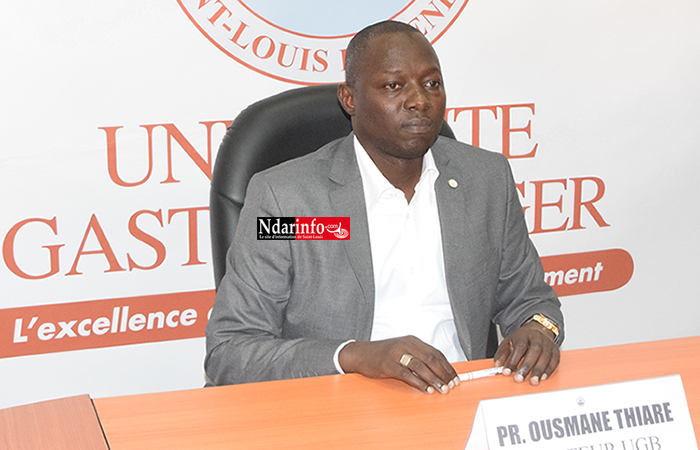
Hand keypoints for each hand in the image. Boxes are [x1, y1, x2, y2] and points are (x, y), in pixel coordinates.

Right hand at [338, 336, 459, 393]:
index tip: (455, 377)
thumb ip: (418, 357)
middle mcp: (406, 344)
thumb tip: (438, 371)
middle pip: (431, 359)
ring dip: (434, 380)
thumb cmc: (382, 354)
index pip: (435, 353)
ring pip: (421, 366)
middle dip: (444, 374)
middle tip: (452, 385)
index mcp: (412, 341)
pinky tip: (426, 389)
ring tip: (442, 389)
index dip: (447, 366)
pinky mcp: (388, 364)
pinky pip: (407, 374)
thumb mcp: (402, 351)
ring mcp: (397, 353)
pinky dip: (418, 383)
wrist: (360, 354)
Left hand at [494, 321, 559, 385]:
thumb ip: (502, 355)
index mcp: (523, 334)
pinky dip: (549, 370)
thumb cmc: (522, 339)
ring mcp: (548, 344)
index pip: (520, 346)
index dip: (513, 360)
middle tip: (519, 379)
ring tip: (533, 381)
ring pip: (546, 356)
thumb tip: (497, 366)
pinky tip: (543, 377)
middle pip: (534, 351)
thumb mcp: (508, 343)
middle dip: (527, 366)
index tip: (507, 372)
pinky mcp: (555, 351)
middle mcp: (537, 338)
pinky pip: (554, 361)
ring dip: (539, 371)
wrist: (537, 331)